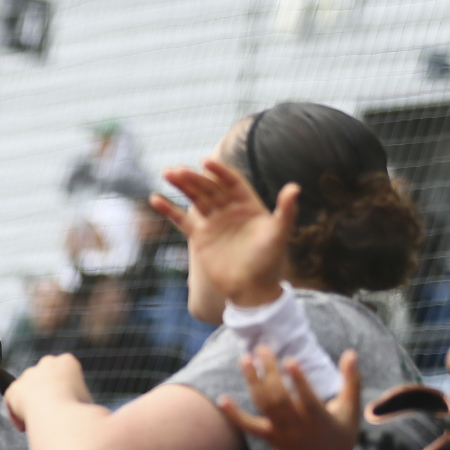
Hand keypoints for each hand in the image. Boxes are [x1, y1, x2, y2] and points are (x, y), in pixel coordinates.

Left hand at [1, 353, 92, 429]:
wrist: (54, 411)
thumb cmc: (75, 408)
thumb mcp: (85, 399)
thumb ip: (76, 396)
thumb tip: (74, 407)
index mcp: (67, 361)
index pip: (65, 372)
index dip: (65, 390)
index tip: (66, 403)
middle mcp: (46, 363)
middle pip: (45, 377)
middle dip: (46, 391)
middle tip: (50, 410)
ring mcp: (28, 375)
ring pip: (28, 389)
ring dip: (30, 402)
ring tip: (37, 420)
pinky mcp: (13, 389)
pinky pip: (14, 402)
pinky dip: (17, 415)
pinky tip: (24, 427)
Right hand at [152, 158, 295, 308]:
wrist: (251, 288)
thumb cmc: (269, 261)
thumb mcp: (279, 234)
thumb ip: (286, 210)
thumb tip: (294, 188)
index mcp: (249, 204)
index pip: (232, 181)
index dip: (220, 171)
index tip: (206, 161)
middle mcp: (230, 210)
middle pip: (209, 187)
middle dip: (194, 177)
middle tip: (177, 169)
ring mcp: (214, 222)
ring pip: (195, 198)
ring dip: (181, 186)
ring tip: (167, 173)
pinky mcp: (200, 236)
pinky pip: (182, 220)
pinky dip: (169, 210)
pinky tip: (155, 199)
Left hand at [218, 347, 360, 449]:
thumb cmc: (341, 432)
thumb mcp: (351, 408)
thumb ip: (351, 380)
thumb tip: (351, 353)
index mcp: (320, 420)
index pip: (307, 400)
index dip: (299, 381)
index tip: (290, 360)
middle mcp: (297, 427)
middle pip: (279, 398)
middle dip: (268, 373)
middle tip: (262, 349)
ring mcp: (280, 433)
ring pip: (263, 406)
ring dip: (252, 382)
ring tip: (244, 359)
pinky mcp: (269, 437)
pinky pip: (248, 427)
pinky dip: (234, 415)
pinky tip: (223, 399)